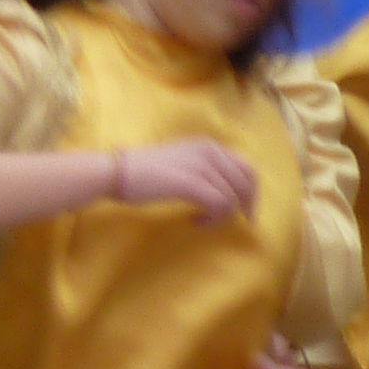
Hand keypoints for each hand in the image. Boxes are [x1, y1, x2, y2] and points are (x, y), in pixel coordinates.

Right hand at [113, 140, 258, 221]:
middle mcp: (211, 151)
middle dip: (247, 205)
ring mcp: (202, 166)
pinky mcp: (192, 182)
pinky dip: (213, 219)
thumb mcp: (184, 162)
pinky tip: (196, 222)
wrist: (117, 172)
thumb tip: (231, 191)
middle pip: (246, 183)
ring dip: (223, 215)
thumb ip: (208, 170)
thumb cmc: (146, 172)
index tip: (246, 209)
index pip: (247, 168)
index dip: (251, 191)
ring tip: (203, 220)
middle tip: (241, 222)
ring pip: (233, 197)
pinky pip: (220, 205)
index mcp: (210, 146)